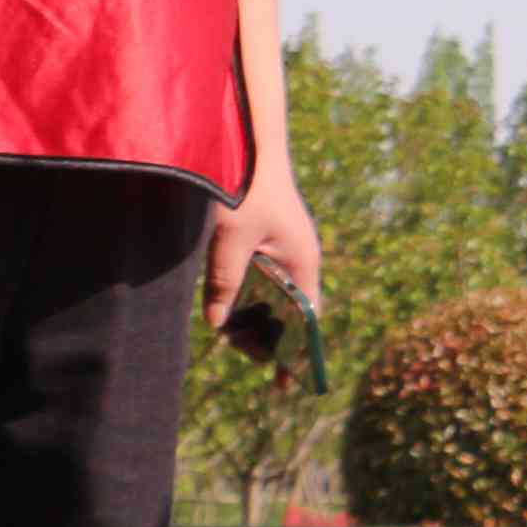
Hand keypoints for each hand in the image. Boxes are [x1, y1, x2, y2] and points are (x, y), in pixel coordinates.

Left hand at [204, 157, 324, 340]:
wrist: (249, 144)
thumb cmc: (246, 188)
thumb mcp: (231, 240)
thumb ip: (224, 282)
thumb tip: (218, 323)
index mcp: (303, 262)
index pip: (308, 318)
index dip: (298, 351)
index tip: (285, 382)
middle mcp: (300, 259)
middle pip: (290, 311)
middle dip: (269, 334)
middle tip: (240, 349)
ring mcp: (285, 249)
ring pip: (274, 295)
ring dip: (256, 315)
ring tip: (230, 331)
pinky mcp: (269, 239)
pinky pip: (263, 278)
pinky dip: (249, 295)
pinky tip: (227, 302)